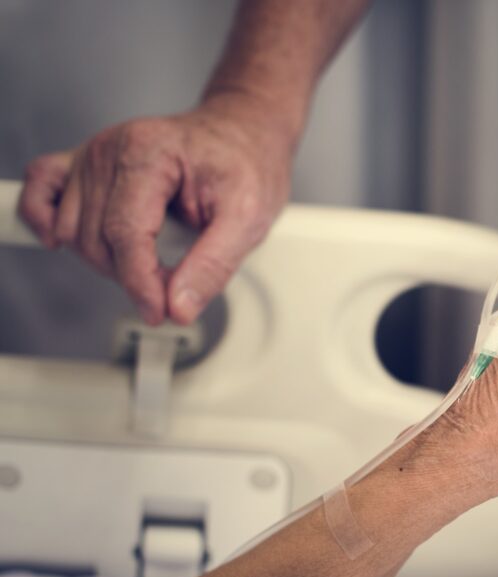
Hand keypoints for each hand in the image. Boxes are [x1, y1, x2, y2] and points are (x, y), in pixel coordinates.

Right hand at [17, 93, 293, 324]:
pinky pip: (41, 191)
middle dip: (131, 274)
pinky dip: (46, 221)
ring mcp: (93, 155)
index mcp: (149, 153)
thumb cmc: (246, 165)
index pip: (125, 234)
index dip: (141, 283)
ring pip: (72, 231)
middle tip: (172, 285)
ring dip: (106, 260)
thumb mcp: (248, 218)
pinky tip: (66, 244)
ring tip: (152, 260)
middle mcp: (111, 149)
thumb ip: (213, 265)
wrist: (243, 135)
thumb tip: (179, 306)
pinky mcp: (84, 163)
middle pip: (96, 239)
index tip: (160, 311)